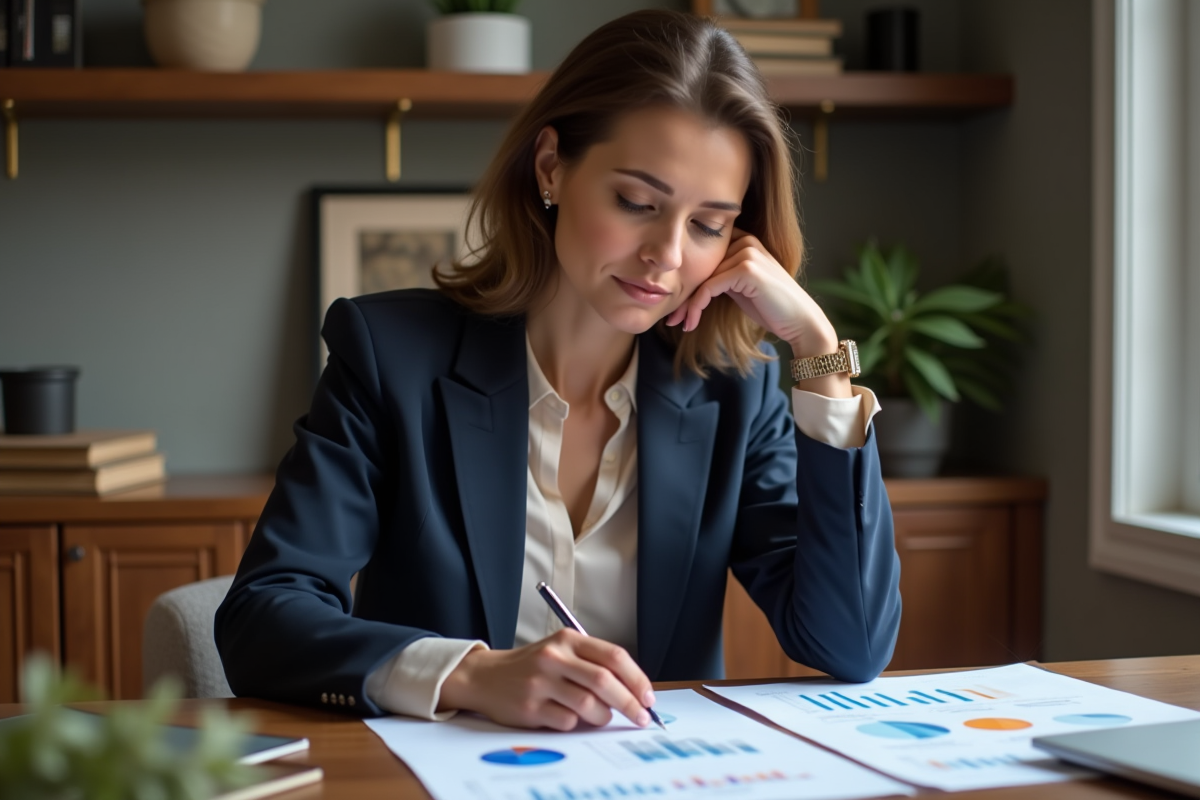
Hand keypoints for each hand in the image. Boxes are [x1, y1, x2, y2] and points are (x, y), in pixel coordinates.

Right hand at [437, 629, 655, 730]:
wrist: (486, 677)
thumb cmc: (532, 666)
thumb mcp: (561, 651)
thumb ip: (593, 663)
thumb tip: (634, 690)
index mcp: (568, 639)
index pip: (614, 656)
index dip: (637, 679)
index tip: (648, 697)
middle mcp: (555, 657)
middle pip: (605, 681)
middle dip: (630, 703)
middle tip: (640, 717)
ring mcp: (541, 682)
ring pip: (589, 705)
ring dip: (603, 716)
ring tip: (600, 717)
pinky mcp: (531, 707)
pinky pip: (568, 722)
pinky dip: (575, 724)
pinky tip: (567, 717)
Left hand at [665, 229, 836, 358]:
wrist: (800, 321)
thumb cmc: (771, 307)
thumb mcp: (740, 287)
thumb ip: (720, 276)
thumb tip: (687, 283)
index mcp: (743, 240)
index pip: (704, 256)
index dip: (687, 280)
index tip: (675, 306)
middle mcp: (745, 240)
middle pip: (701, 267)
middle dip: (683, 295)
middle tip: (671, 318)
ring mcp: (747, 252)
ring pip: (702, 278)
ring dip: (687, 305)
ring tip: (678, 323)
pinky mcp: (746, 269)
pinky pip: (709, 287)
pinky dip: (696, 307)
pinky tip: (691, 323)